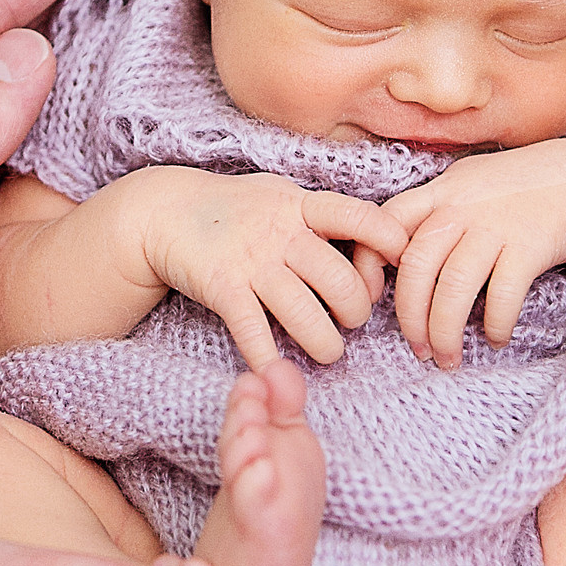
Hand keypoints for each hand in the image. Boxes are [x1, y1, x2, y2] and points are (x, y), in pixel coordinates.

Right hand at [117, 167, 406, 368]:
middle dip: (356, 311)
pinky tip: (280, 370)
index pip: (357, 217)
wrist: (165, 211)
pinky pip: (255, 332)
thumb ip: (322, 215)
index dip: (388, 240)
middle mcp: (280, 233)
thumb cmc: (235, 207)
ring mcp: (251, 261)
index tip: (401, 263)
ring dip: (325, 344)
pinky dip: (269, 358)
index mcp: (301, 205)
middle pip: (339, 281)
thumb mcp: (281, 195)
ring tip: (329, 352)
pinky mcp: (222, 288)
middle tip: (352, 322)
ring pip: (305, 314)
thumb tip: (381, 238)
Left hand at [378, 141, 565, 366]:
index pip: (386, 221)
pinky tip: (495, 339)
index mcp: (440, 191)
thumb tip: (389, 259)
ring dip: (445, 332)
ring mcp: (496, 224)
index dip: (367, 261)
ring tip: (447, 359)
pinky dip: (496, 325)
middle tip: (417, 349)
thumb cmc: (517, 191)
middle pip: (416, 266)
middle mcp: (462, 206)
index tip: (369, 298)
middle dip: (410, 317)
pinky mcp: (530, 245)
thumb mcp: (467, 186)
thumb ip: (431, 212)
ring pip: (454, 288)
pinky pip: (502, 296)